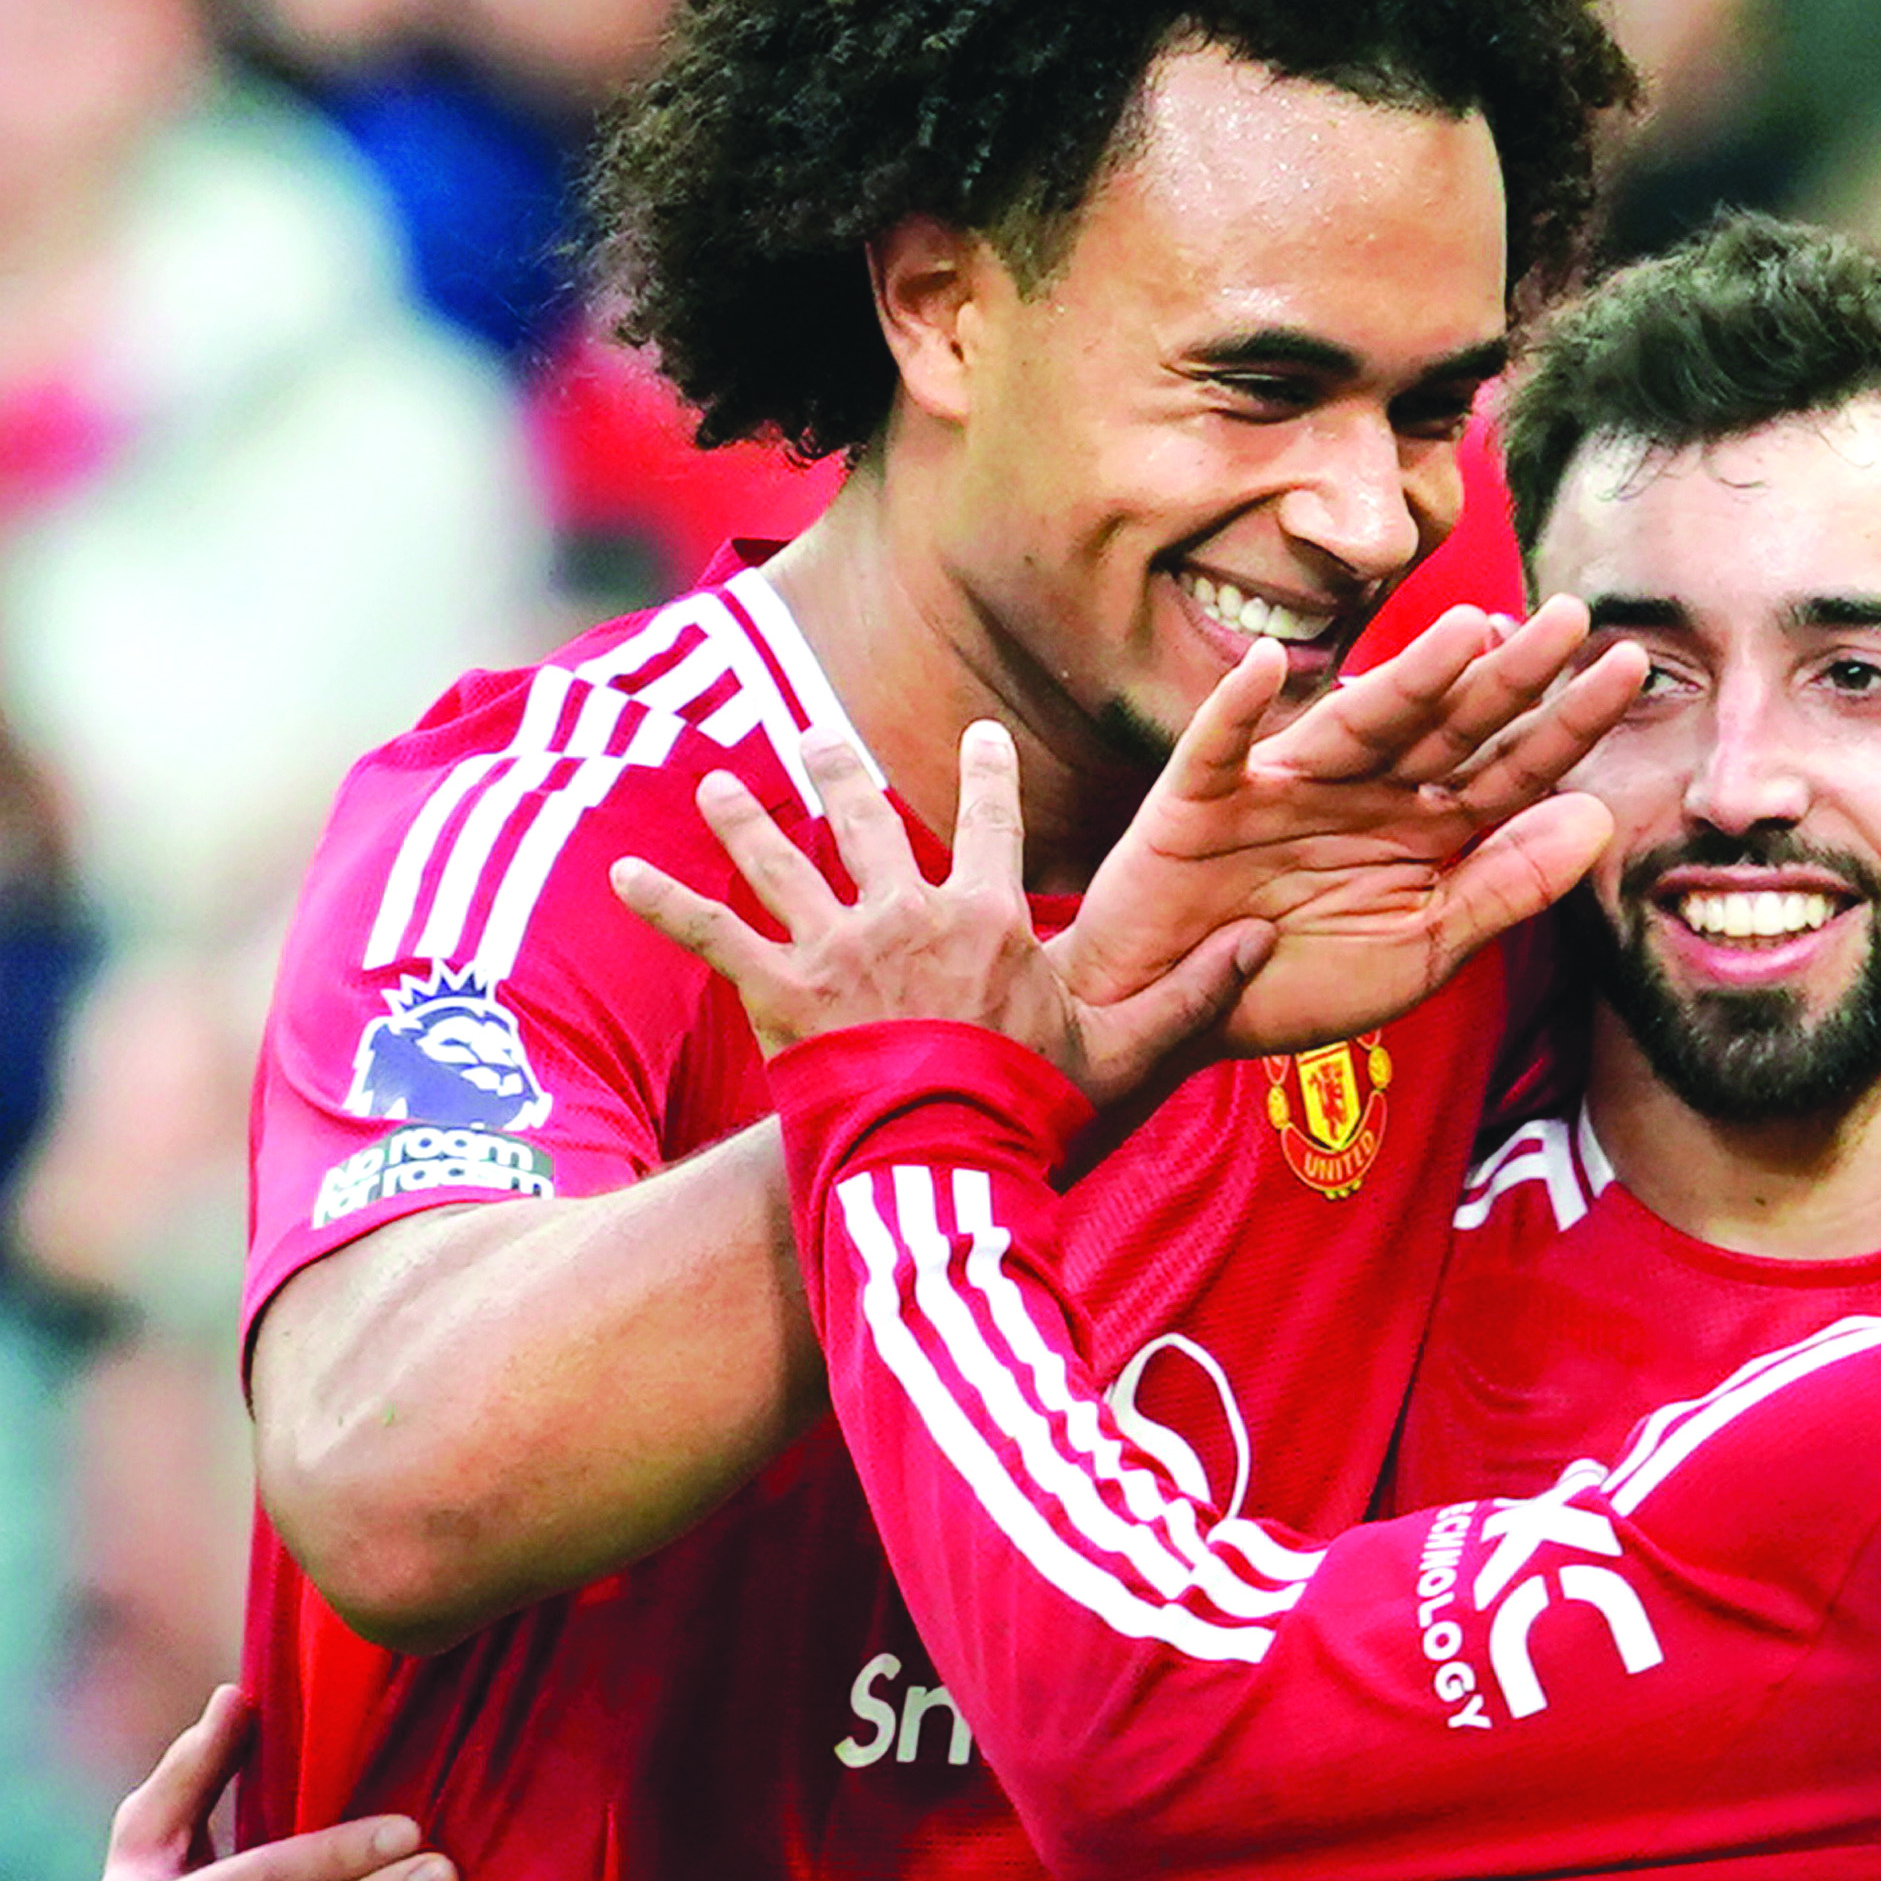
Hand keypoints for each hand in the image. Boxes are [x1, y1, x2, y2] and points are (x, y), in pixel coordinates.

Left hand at [614, 718, 1279, 1100]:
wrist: (943, 1149)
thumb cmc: (1034, 1107)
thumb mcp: (1124, 1051)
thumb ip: (1190, 994)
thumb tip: (1261, 944)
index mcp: (986, 914)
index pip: (989, 824)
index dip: (986, 776)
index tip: (980, 739)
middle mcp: (905, 909)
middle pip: (866, 817)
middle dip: (838, 767)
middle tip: (815, 731)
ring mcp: (836, 944)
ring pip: (780, 861)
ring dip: (743, 818)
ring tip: (716, 786)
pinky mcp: (778, 989)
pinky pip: (711, 935)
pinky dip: (664, 904)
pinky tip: (619, 877)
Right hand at [1052, 600, 1637, 1057]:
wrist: (1173, 1015)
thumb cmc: (1294, 982)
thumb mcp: (1420, 949)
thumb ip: (1504, 888)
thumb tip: (1598, 818)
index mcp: (1419, 828)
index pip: (1508, 769)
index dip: (1567, 723)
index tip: (1629, 666)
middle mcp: (1362, 791)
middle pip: (1447, 726)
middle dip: (1509, 675)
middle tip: (1571, 615)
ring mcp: (1283, 788)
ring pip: (1357, 723)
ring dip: (1408, 678)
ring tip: (1467, 630)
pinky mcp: (1201, 800)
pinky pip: (1220, 748)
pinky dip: (1238, 708)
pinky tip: (1271, 667)